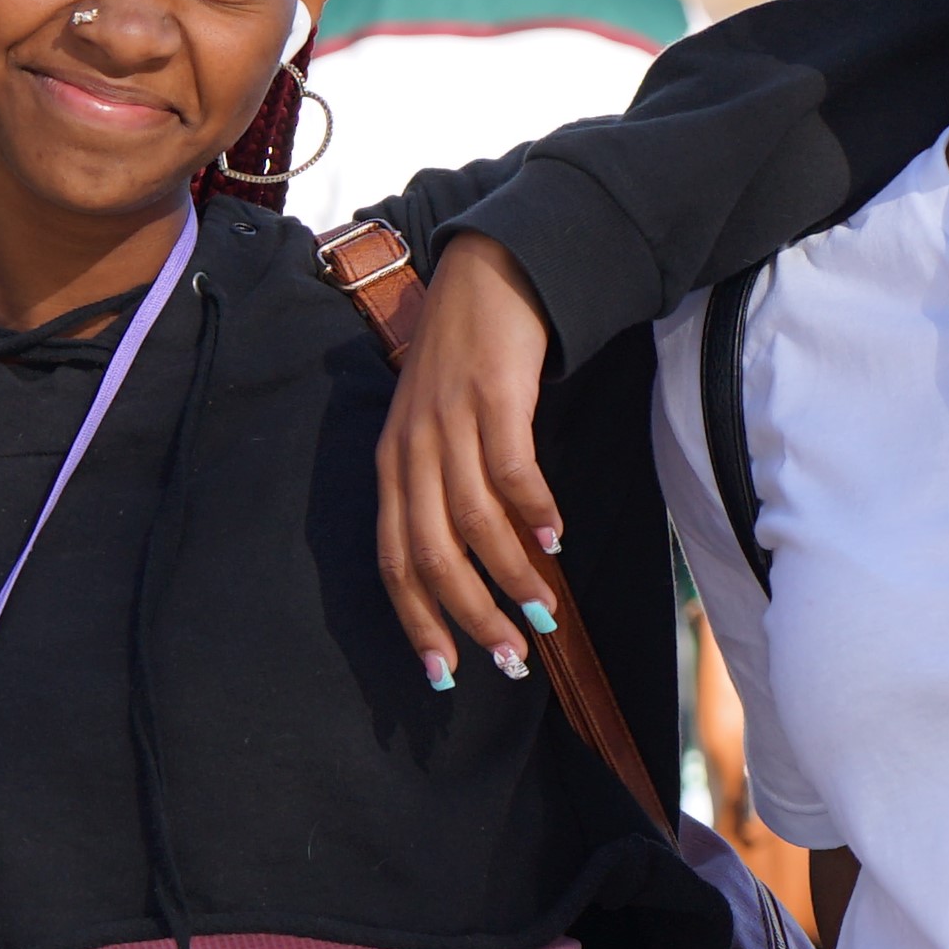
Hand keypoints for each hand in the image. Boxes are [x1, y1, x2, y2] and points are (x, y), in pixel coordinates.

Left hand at [374, 233, 563, 689]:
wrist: (489, 276)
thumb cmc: (467, 366)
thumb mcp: (437, 433)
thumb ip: (448, 494)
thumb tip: (483, 569)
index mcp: (391, 468)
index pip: (392, 561)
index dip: (416, 619)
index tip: (443, 672)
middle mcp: (410, 451)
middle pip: (429, 554)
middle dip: (468, 614)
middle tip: (509, 658)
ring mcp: (448, 423)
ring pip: (472, 522)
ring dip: (510, 575)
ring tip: (542, 611)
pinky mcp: (492, 397)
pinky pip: (511, 471)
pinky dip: (533, 512)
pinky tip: (556, 539)